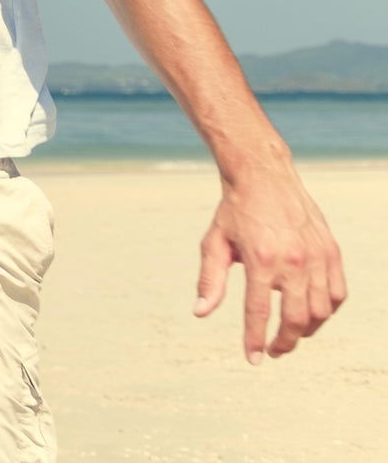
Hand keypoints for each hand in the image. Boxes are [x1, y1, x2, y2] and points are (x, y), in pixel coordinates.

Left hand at [194, 162, 345, 361]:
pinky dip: (327, 310)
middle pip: (297, 320)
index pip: (259, 312)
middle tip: (273, 351)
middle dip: (285, 342)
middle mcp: (293, 261)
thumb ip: (210, 280)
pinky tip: (312, 314)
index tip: (253, 359)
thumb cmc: (235, 212)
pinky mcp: (331, 251)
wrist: (264, 177)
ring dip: (307, 330)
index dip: (255, 340)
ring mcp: (317, 256)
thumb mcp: (214, 243)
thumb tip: (200, 313)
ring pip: (321, 311)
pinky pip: (337, 293)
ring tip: (290, 334)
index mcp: (261, 260)